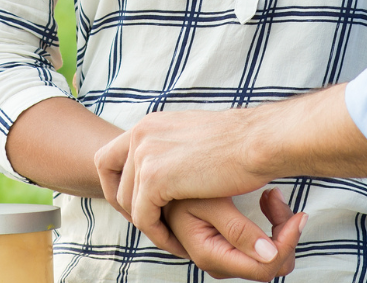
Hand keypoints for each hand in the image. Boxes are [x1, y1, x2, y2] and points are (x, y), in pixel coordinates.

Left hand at [95, 109, 274, 253]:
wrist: (258, 142)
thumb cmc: (239, 144)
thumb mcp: (192, 137)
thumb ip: (171, 149)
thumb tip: (166, 165)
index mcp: (149, 124)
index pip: (108, 156)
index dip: (116, 185)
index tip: (138, 204)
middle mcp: (141, 133)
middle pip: (109, 178)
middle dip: (124, 206)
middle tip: (151, 224)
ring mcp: (145, 154)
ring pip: (128, 203)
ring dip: (148, 225)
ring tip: (171, 237)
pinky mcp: (154, 177)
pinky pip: (144, 217)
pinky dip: (159, 235)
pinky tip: (179, 243)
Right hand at [162, 191, 306, 279]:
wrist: (166, 178)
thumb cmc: (183, 185)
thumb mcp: (210, 202)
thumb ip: (238, 230)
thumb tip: (270, 255)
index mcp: (210, 254)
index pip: (263, 268)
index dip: (287, 244)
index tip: (300, 214)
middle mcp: (219, 264)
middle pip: (271, 264)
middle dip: (284, 233)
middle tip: (277, 196)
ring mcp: (225, 258)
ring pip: (271, 256)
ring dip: (278, 225)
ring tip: (271, 195)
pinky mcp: (231, 248)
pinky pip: (263, 246)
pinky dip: (270, 223)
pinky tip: (265, 199)